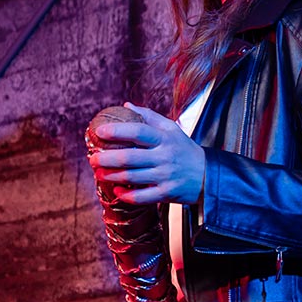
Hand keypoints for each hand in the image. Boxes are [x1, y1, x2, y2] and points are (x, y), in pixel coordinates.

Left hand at [86, 103, 205, 204]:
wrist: (209, 175)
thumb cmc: (186, 150)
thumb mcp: (172, 130)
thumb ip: (149, 117)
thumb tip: (127, 105)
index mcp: (164, 139)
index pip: (138, 131)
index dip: (117, 131)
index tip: (99, 132)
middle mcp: (164, 157)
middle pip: (129, 157)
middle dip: (107, 158)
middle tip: (93, 159)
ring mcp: (166, 176)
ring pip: (132, 177)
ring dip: (112, 176)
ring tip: (99, 173)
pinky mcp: (167, 193)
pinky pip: (143, 197)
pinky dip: (127, 195)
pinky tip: (116, 192)